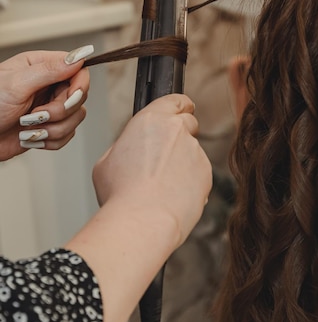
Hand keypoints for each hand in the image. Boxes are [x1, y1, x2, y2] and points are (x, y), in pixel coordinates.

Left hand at [0, 47, 91, 160]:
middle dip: (60, 111)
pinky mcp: (49, 127)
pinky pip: (67, 135)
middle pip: (79, 97)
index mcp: (41, 67)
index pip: (78, 70)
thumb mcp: (17, 84)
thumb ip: (50, 70)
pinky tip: (30, 137)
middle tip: (37, 114)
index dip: (80, 85)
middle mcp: (48, 85)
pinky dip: (50, 141)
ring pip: (75, 118)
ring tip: (28, 128)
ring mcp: (49, 107)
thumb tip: (78, 56)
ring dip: (53, 129)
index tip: (69, 97)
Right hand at [93, 94, 212, 247]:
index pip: (175, 100)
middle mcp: (177, 130)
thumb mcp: (106, 162)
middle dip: (181, 135)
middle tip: (165, 156)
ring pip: (192, 153)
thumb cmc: (121, 195)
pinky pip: (199, 175)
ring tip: (161, 187)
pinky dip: (190, 183)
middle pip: (188, 124)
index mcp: (151, 120)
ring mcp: (195, 152)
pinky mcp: (206, 173)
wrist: (143, 221)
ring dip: (182, 164)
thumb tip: (132, 150)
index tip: (181, 110)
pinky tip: (171, 197)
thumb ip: (125, 146)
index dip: (179, 106)